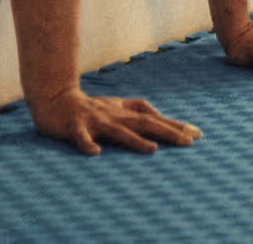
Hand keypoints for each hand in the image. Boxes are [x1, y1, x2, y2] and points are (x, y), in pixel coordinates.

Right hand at [30, 85, 201, 155]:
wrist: (55, 99)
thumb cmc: (89, 107)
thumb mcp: (116, 107)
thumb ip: (135, 111)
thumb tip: (159, 120)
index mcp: (122, 110)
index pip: (153, 116)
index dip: (174, 123)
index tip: (197, 133)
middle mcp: (113, 114)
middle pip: (144, 123)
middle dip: (167, 132)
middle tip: (190, 141)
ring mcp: (94, 120)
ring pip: (118, 131)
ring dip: (135, 140)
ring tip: (153, 150)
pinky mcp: (75, 128)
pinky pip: (81, 138)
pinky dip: (87, 144)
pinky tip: (95, 153)